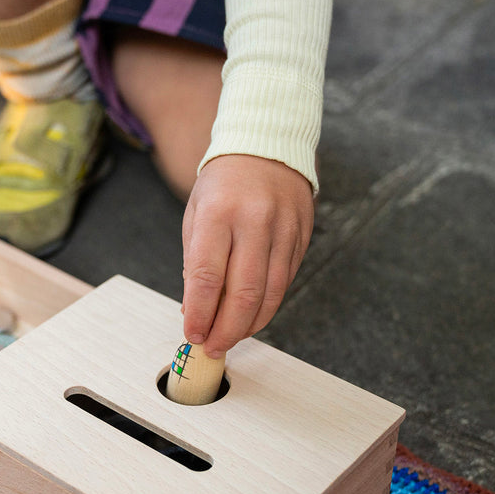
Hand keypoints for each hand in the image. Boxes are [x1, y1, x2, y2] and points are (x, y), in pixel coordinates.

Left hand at [181, 154, 314, 356]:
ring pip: (270, 294)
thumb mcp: (196, 214)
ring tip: (230, 338)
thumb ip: (195, 262)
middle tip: (212, 347)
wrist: (266, 146)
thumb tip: (194, 310)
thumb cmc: (223, 184)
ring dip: (249, 325)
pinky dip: (267, 307)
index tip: (192, 334)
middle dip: (226, 329)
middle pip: (243, 293)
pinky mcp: (302, 237)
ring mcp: (283, 230)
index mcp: (218, 213)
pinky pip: (285, 283)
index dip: (199, 313)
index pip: (206, 276)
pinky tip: (251, 317)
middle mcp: (254, 222)